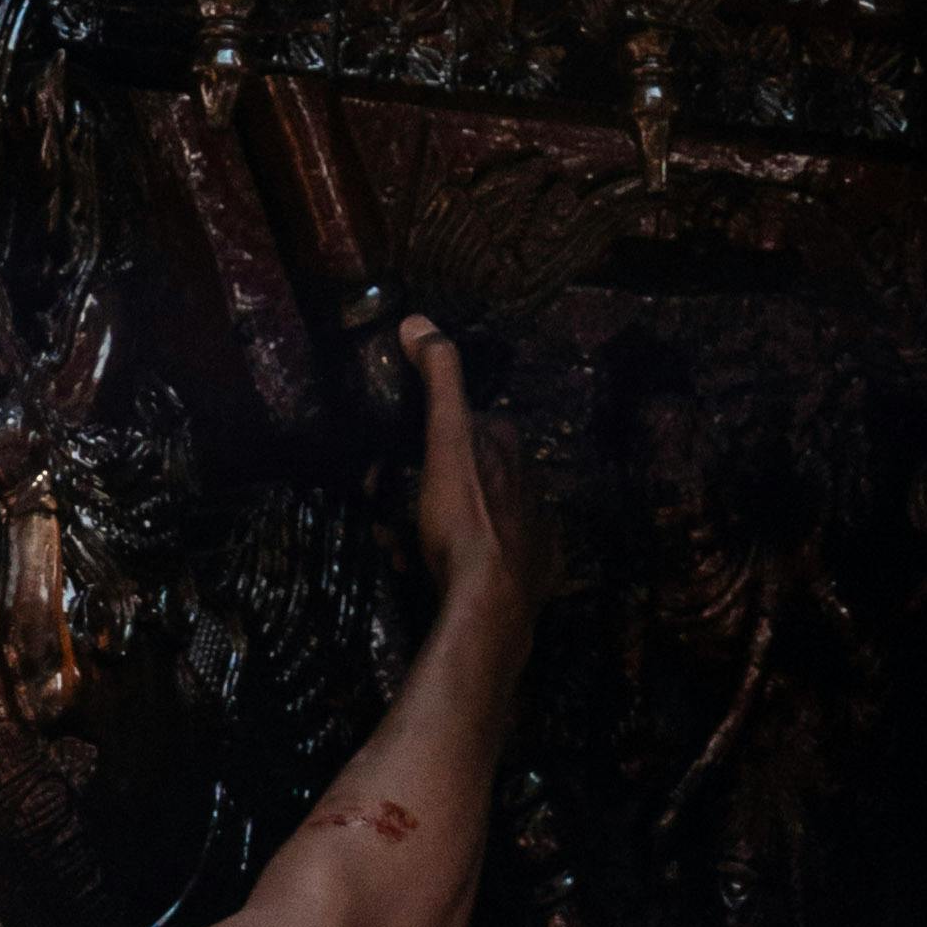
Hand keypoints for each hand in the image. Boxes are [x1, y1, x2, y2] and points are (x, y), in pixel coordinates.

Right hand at [401, 317, 535, 648]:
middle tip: (390, 516)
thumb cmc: (463, 517)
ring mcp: (535, 528)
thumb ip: (439, 376)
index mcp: (509, 444)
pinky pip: (492, 556)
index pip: (463, 423)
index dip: (424, 440)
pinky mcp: (535, 571)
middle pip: (466, 472)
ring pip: (475, 515)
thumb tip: (417, 320)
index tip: (391, 467)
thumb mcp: (446, 437)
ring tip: (403, 550)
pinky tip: (443, 571)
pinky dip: (467, 559)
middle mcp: (529, 478)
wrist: (490, 605)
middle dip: (427, 489)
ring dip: (438, 528)